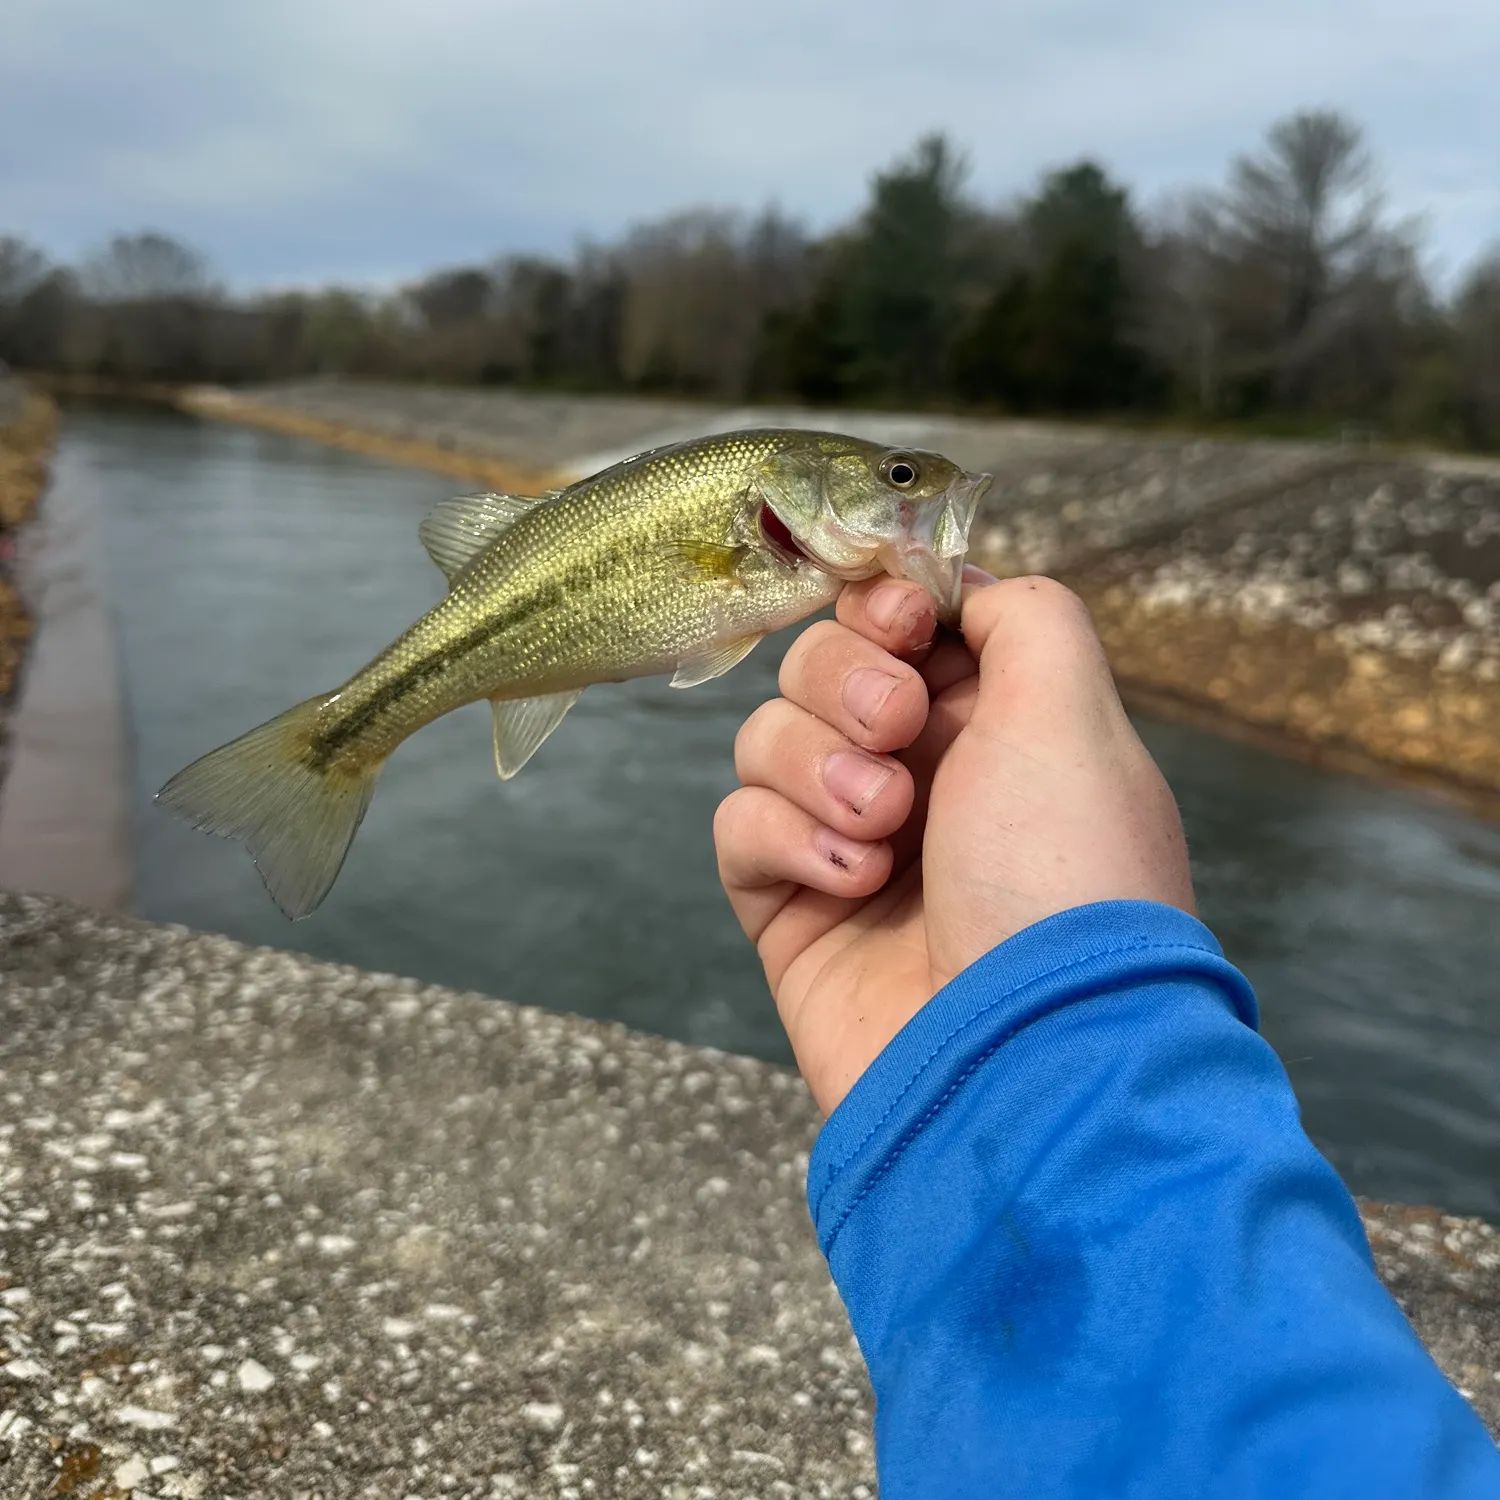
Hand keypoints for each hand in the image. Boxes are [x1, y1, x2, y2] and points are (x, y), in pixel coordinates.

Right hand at [715, 571, 1196, 1114]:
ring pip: (769, 737)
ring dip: (819, 768)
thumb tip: (957, 587)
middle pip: (823, 665)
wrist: (1023, 1060)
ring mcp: (850, 840)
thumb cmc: (1064, 877)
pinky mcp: (790, 905)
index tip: (902, 623)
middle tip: (897, 734)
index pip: (902, 622)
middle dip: (848, 684)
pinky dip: (786, 840)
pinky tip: (852, 886)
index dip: (886, 607)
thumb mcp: (1075, 715)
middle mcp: (923, 774)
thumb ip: (1022, 615)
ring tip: (883, 829)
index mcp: (996, 723)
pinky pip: (741, 824)